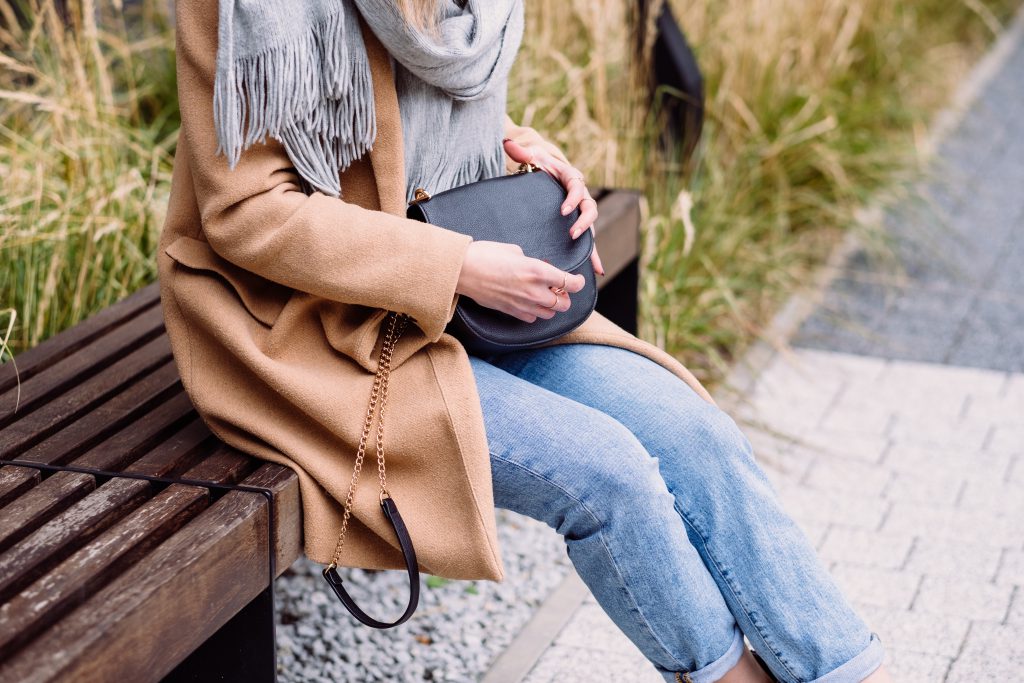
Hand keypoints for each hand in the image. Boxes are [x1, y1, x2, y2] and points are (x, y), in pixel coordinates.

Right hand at [456, 241, 586, 322]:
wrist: (462, 270)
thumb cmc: (486, 254)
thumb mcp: (514, 250)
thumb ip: (532, 262)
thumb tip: (539, 268)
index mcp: (537, 271)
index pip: (569, 283)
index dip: (578, 282)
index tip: (577, 280)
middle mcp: (534, 291)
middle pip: (563, 304)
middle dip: (565, 297)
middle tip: (559, 288)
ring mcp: (522, 304)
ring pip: (549, 314)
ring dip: (551, 306)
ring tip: (544, 295)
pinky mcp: (510, 311)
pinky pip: (531, 318)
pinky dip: (535, 312)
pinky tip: (529, 302)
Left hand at [501, 137, 605, 276]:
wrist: (541, 170)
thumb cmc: (536, 163)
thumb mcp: (530, 156)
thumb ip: (521, 152)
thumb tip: (508, 144)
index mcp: (571, 178)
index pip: (576, 187)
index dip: (572, 199)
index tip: (563, 210)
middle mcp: (579, 194)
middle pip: (590, 208)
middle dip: (584, 222)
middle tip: (573, 233)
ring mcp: (578, 210)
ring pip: (591, 227)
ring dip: (592, 245)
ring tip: (591, 263)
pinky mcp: (575, 222)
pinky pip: (586, 240)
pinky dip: (593, 255)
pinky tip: (596, 271)